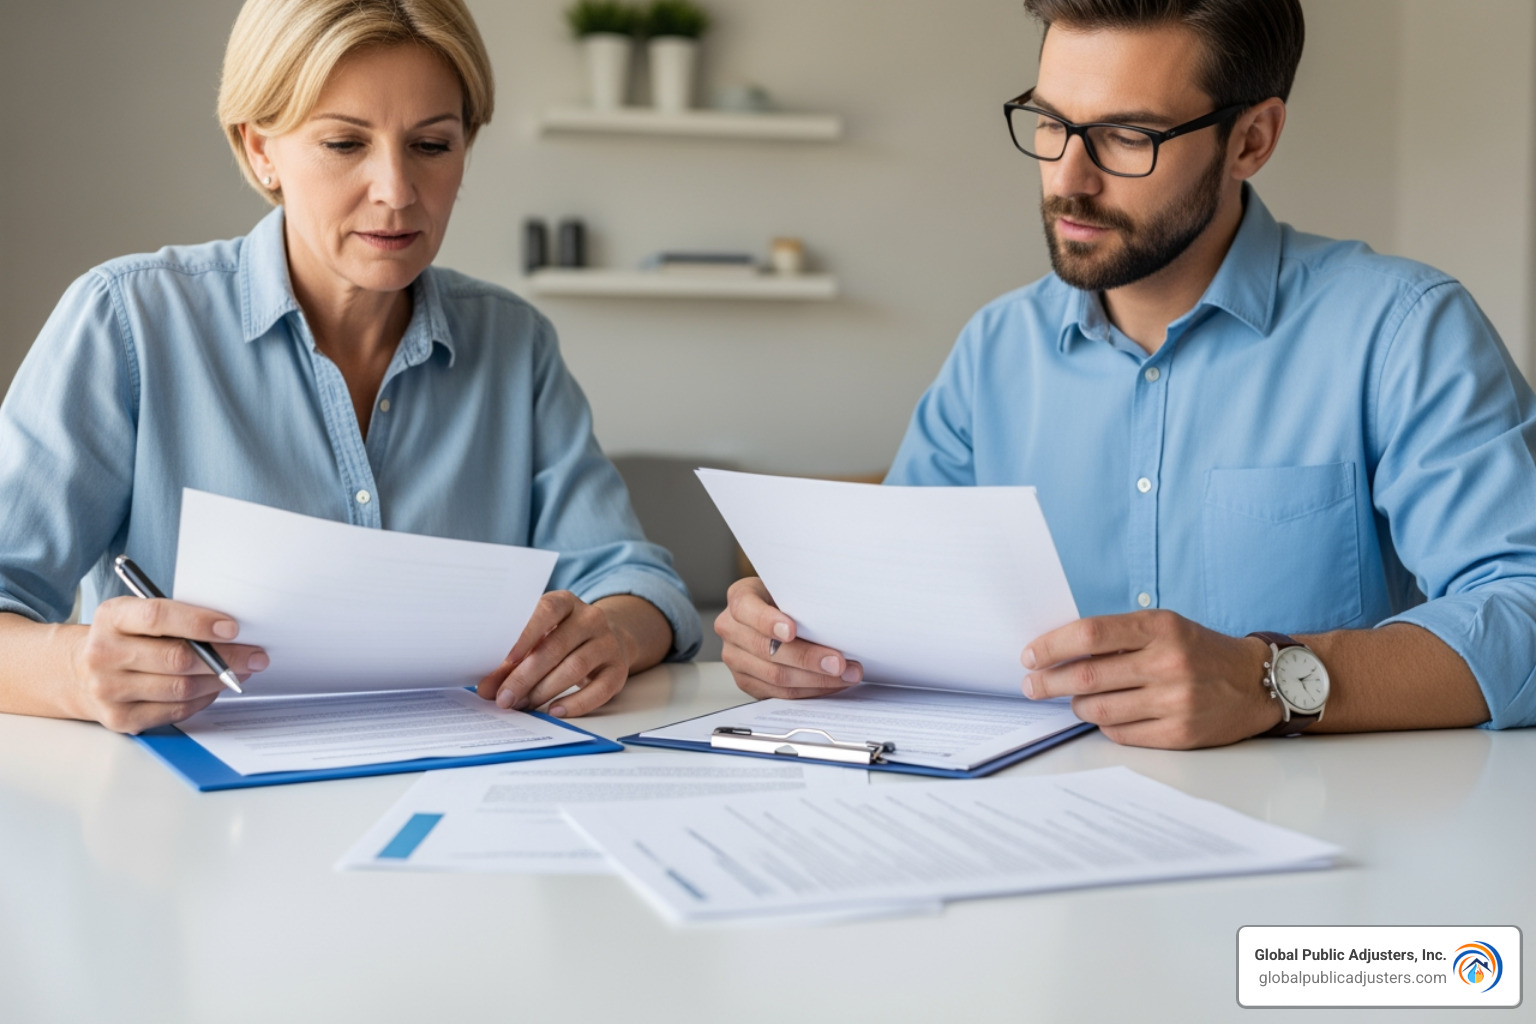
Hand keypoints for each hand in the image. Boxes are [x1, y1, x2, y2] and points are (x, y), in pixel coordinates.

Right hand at [70, 597, 267, 733]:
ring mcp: (109, 690)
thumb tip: (231, 631)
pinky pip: (176, 710)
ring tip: (241, 671)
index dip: (199, 622)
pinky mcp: (121, 718)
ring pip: (180, 688)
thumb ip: (175, 616)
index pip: (157, 617)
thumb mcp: (137, 613)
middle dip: (225, 658)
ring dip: (219, 680)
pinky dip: (203, 698)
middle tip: (255, 655)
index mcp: (111, 618)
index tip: (232, 628)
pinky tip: (215, 687)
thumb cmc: (125, 637)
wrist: (79, 672)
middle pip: (176, 659)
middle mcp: (103, 654)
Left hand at [476, 591, 637, 717]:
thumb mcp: (538, 638)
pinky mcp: (619, 670)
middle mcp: (591, 618)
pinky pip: (599, 690)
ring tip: (524, 705)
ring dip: (545, 690)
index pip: (547, 610)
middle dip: (527, 675)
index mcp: (566, 602)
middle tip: (505, 698)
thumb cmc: (561, 638)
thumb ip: (511, 661)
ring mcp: (608, 643)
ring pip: (576, 667)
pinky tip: (554, 711)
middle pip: (557, 646)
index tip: (507, 659)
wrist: (607, 639)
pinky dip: (575, 703)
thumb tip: (487, 689)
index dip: (527, 634)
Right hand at [715, 577, 862, 699]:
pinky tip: (832, 683)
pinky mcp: (747, 682)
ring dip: (816, 679)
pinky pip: (780, 693)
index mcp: (739, 600)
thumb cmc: (786, 599)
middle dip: (808, 658)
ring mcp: (736, 659)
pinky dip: (810, 690)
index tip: (792, 631)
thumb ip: (802, 600)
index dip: (768, 622)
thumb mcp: (791, 590)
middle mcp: (731, 630)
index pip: (746, 610)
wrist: (772, 614)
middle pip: (767, 651)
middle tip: (838, 662)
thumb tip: (836, 619)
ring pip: (776, 677)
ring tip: (846, 675)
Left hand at [1022, 610, 1280, 747]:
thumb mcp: (1165, 626)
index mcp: (1160, 627)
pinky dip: (1104, 724)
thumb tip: (1059, 651)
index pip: (1090, 634)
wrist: (1256, 683)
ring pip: (1099, 708)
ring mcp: (1175, 700)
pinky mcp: (1179, 733)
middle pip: (1087, 675)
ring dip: (1076, 706)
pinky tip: (1105, 715)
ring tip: (1074, 700)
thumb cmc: (1199, 651)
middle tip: (1032, 686)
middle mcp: (1167, 662)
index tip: (1029, 655)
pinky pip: (1121, 733)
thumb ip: (1119, 635)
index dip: (1052, 645)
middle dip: (1049, 682)